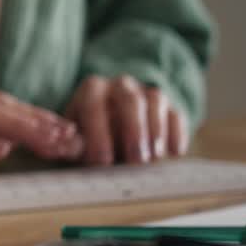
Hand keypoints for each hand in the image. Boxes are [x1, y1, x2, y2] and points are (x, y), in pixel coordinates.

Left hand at [65, 75, 187, 164]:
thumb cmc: (88, 136)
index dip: (98, 134)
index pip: (94, 106)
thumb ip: (72, 145)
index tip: (102, 161)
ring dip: (156, 131)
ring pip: (156, 102)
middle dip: (133, 131)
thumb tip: (69, 148)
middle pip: (130, 100)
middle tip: (135, 160)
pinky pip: (176, 114)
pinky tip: (174, 153)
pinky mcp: (168, 106)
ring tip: (153, 158)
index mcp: (92, 89)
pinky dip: (177, 133)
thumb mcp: (76, 139)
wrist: (112, 128)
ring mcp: (146, 92)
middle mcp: (120, 85)